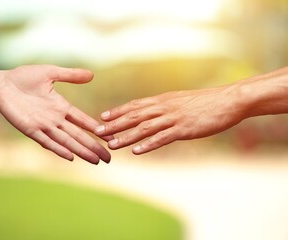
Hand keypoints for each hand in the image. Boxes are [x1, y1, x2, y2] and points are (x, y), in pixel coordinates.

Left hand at [0, 65, 110, 163]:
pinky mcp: (31, 129)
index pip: (83, 121)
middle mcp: (55, 119)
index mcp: (61, 107)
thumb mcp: (50, 73)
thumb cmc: (22, 78)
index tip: (110, 136)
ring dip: (81, 151)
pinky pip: (47, 141)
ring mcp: (44, 126)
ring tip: (95, 161)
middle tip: (108, 158)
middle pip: (79, 135)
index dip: (96, 129)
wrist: (0, 84)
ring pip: (67, 141)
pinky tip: (71, 157)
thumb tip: (92, 75)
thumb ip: (70, 75)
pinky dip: (59, 150)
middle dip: (94, 147)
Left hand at [95, 87, 244, 153]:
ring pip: (144, 128)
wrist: (227, 100)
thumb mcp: (181, 101)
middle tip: (97, 132)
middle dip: (115, 125)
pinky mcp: (184, 129)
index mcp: (162, 100)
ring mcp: (173, 118)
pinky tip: (137, 151)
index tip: (102, 118)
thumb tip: (154, 114)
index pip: (135, 106)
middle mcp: (164, 107)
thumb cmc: (205, 102)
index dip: (117, 112)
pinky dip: (149, 144)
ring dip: (126, 137)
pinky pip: (163, 138)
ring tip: (111, 145)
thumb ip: (166, 107)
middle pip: (134, 116)